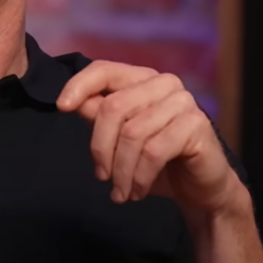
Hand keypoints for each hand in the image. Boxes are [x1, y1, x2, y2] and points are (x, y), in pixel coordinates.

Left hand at [56, 61, 240, 215]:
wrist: (201, 190)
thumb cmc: (158, 162)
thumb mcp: (121, 139)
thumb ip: (100, 117)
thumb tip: (72, 103)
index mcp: (143, 79)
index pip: (105, 70)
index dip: (79, 85)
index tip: (61, 107)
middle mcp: (164, 84)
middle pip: (113, 107)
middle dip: (100, 148)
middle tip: (101, 177)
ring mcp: (183, 102)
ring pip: (132, 133)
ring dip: (121, 171)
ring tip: (120, 192)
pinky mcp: (196, 125)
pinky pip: (153, 151)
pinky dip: (139, 177)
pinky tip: (137, 191)